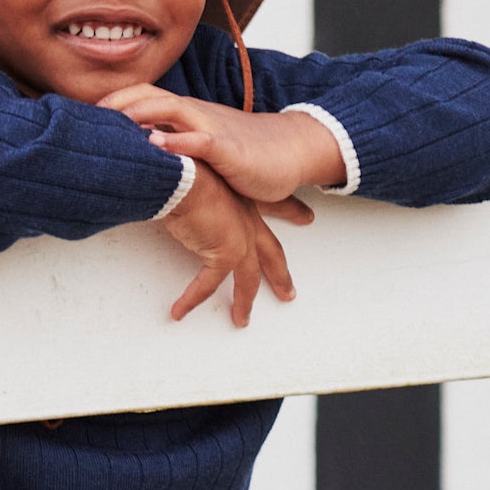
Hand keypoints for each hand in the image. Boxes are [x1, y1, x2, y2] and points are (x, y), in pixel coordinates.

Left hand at [104, 85, 345, 203]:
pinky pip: (201, 139)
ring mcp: (212, 128)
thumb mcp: (203, 146)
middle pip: (149, 95)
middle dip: (116, 102)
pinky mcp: (229, 149)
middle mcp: (196, 114)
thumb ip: (174, 145)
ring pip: (171, 109)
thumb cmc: (245, 152)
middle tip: (84, 116)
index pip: (144, 95)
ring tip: (110, 123)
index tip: (84, 114)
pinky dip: (177, 140)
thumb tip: (141, 152)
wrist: (292, 150)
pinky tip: (156, 145)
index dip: (114, 100)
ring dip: (139, 113)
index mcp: (187, 113)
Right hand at [159, 161, 298, 326]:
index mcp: (244, 199)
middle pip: (272, 254)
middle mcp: (247, 221)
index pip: (276, 206)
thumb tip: (184, 203)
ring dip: (243, 303)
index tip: (307, 217)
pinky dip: (190, 299)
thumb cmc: (186, 170)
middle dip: (280, 275)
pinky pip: (206, 285)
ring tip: (241, 319)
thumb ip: (200, 197)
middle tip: (288, 291)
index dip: (292, 211)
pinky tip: (181, 310)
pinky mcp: (225, 255)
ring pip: (247, 280)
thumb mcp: (201, 180)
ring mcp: (240, 240)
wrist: (182, 174)